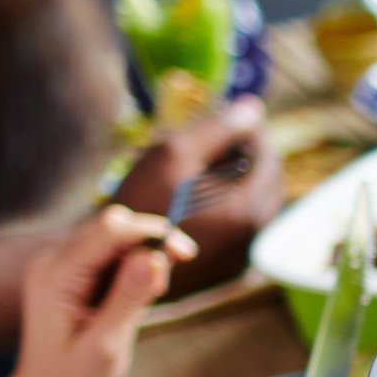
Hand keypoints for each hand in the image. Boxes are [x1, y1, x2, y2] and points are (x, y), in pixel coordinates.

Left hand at [0, 206, 197, 376]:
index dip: (152, 232)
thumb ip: (129, 298)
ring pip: (112, 238)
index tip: (186, 254)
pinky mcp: (69, 277)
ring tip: (149, 298)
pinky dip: (130, 269)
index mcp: (57, 276)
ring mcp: (59, 268)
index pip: (110, 229)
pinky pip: (107, 256)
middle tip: (165, 285)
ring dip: (142, 258)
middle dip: (149, 243)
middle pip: (111, 226)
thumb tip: (156, 256)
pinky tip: (135, 299)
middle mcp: (53, 262)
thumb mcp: (106, 346)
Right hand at [113, 97, 282, 294]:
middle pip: (267, 184)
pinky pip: (237, 227)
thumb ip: (216, 129)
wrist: (108, 267)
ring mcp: (240, 258)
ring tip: (203, 160)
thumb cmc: (136, 206)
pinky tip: (194, 192)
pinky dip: (227, 204)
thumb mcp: (172, 155)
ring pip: (253, 205)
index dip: (251, 133)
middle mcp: (253, 240)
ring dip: (238, 180)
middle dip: (249, 156)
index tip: (231, 115)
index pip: (269, 159)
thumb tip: (253, 107)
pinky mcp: (224, 269)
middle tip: (218, 135)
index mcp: (248, 212)